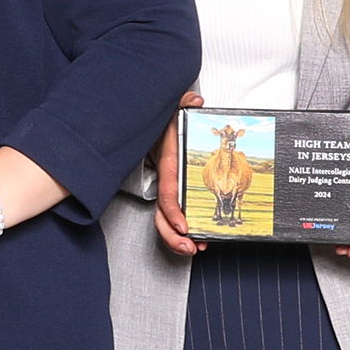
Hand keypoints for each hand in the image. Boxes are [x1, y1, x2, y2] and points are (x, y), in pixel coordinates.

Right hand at [151, 90, 203, 256]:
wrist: (153, 126)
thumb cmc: (162, 123)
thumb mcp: (172, 111)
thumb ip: (183, 104)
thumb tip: (194, 101)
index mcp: (167, 166)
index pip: (168, 194)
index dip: (173, 212)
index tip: (183, 226)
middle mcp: (166, 181)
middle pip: (162, 216)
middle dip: (173, 236)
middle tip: (188, 247)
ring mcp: (169, 188)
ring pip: (166, 220)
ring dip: (177, 238)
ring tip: (193, 249)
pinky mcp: (174, 191)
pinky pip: (174, 215)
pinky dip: (182, 230)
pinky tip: (195, 239)